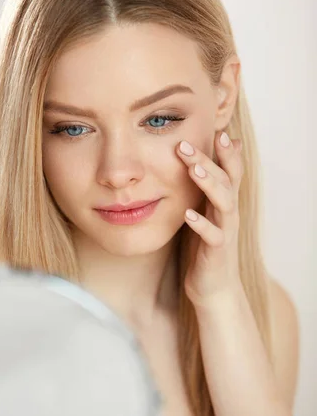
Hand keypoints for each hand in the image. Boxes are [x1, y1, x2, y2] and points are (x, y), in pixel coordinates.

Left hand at [177, 130, 243, 309]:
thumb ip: (206, 188)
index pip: (230, 170)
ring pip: (224, 203)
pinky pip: (212, 236)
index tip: (216, 128)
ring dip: (209, 184)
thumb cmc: (206, 246)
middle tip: (184, 144)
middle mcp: (229, 213)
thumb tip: (204, 161)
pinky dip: (201, 224)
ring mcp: (225, 232)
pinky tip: (187, 214)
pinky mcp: (216, 252)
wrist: (213, 288)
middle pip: (225, 180)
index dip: (226, 150)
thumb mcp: (207, 211)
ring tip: (193, 169)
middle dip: (209, 159)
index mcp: (224, 201)